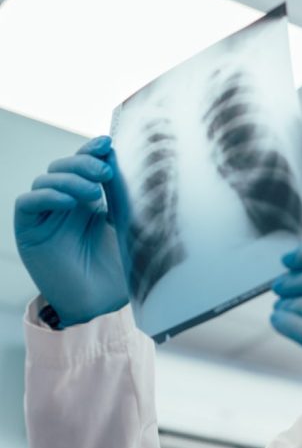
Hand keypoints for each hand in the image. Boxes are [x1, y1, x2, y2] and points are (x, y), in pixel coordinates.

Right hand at [13, 136, 128, 325]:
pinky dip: (47, 196)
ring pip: (46, 180)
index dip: (93, 151)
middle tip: (105, 172)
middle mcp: (66, 205)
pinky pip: (28, 203)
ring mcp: (46, 217)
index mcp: (90, 201)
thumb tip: (121, 161)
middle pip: (63, 168)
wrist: (102, 305)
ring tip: (93, 193)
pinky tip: (68, 202)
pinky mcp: (29, 231)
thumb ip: (121, 197)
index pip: (85, 166)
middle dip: (83, 163)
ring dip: (69, 180)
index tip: (110, 143)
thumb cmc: (120, 270)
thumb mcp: (126, 227)